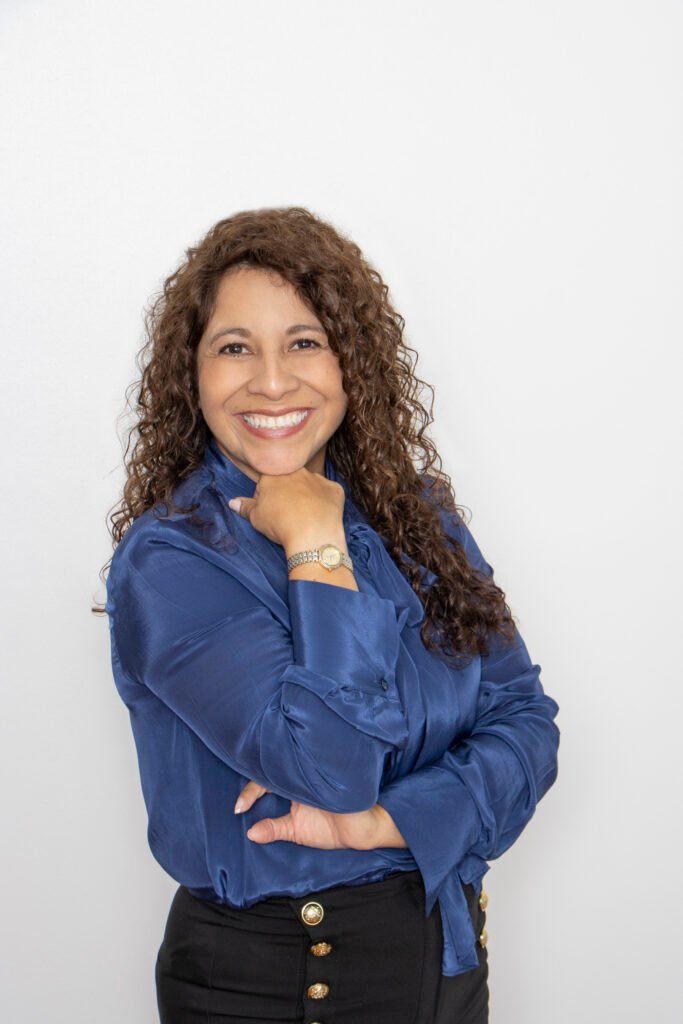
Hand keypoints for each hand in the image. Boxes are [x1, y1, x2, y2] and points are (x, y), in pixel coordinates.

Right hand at [227, 468, 344, 548]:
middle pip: (289, 482)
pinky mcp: (335, 489)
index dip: (266, 499)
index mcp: (274, 475)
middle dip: (287, 495)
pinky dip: (326, 504)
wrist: (311, 533)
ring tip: (305, 518)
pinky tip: (321, 517)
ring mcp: (318, 479)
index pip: (266, 483)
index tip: (270, 513)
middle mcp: (297, 471)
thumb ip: (245, 507)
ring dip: (307, 498)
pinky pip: (329, 494)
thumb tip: (232, 502)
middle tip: (286, 516)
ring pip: (310, 487)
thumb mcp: (256, 517)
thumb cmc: (279, 523)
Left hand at [233, 780, 406, 849]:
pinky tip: (292, 777)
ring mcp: (317, 771)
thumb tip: (250, 833)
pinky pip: (315, 765)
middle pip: (274, 766)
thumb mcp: (296, 830)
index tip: (238, 808)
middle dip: (256, 782)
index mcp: (292, 784)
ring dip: (275, 772)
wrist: (364, 830)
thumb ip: (274, 829)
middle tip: (241, 802)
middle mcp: (302, 774)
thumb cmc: (333, 828)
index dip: (250, 790)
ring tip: (258, 790)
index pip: (265, 779)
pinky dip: (303, 769)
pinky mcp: (331, 773)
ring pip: (290, 762)